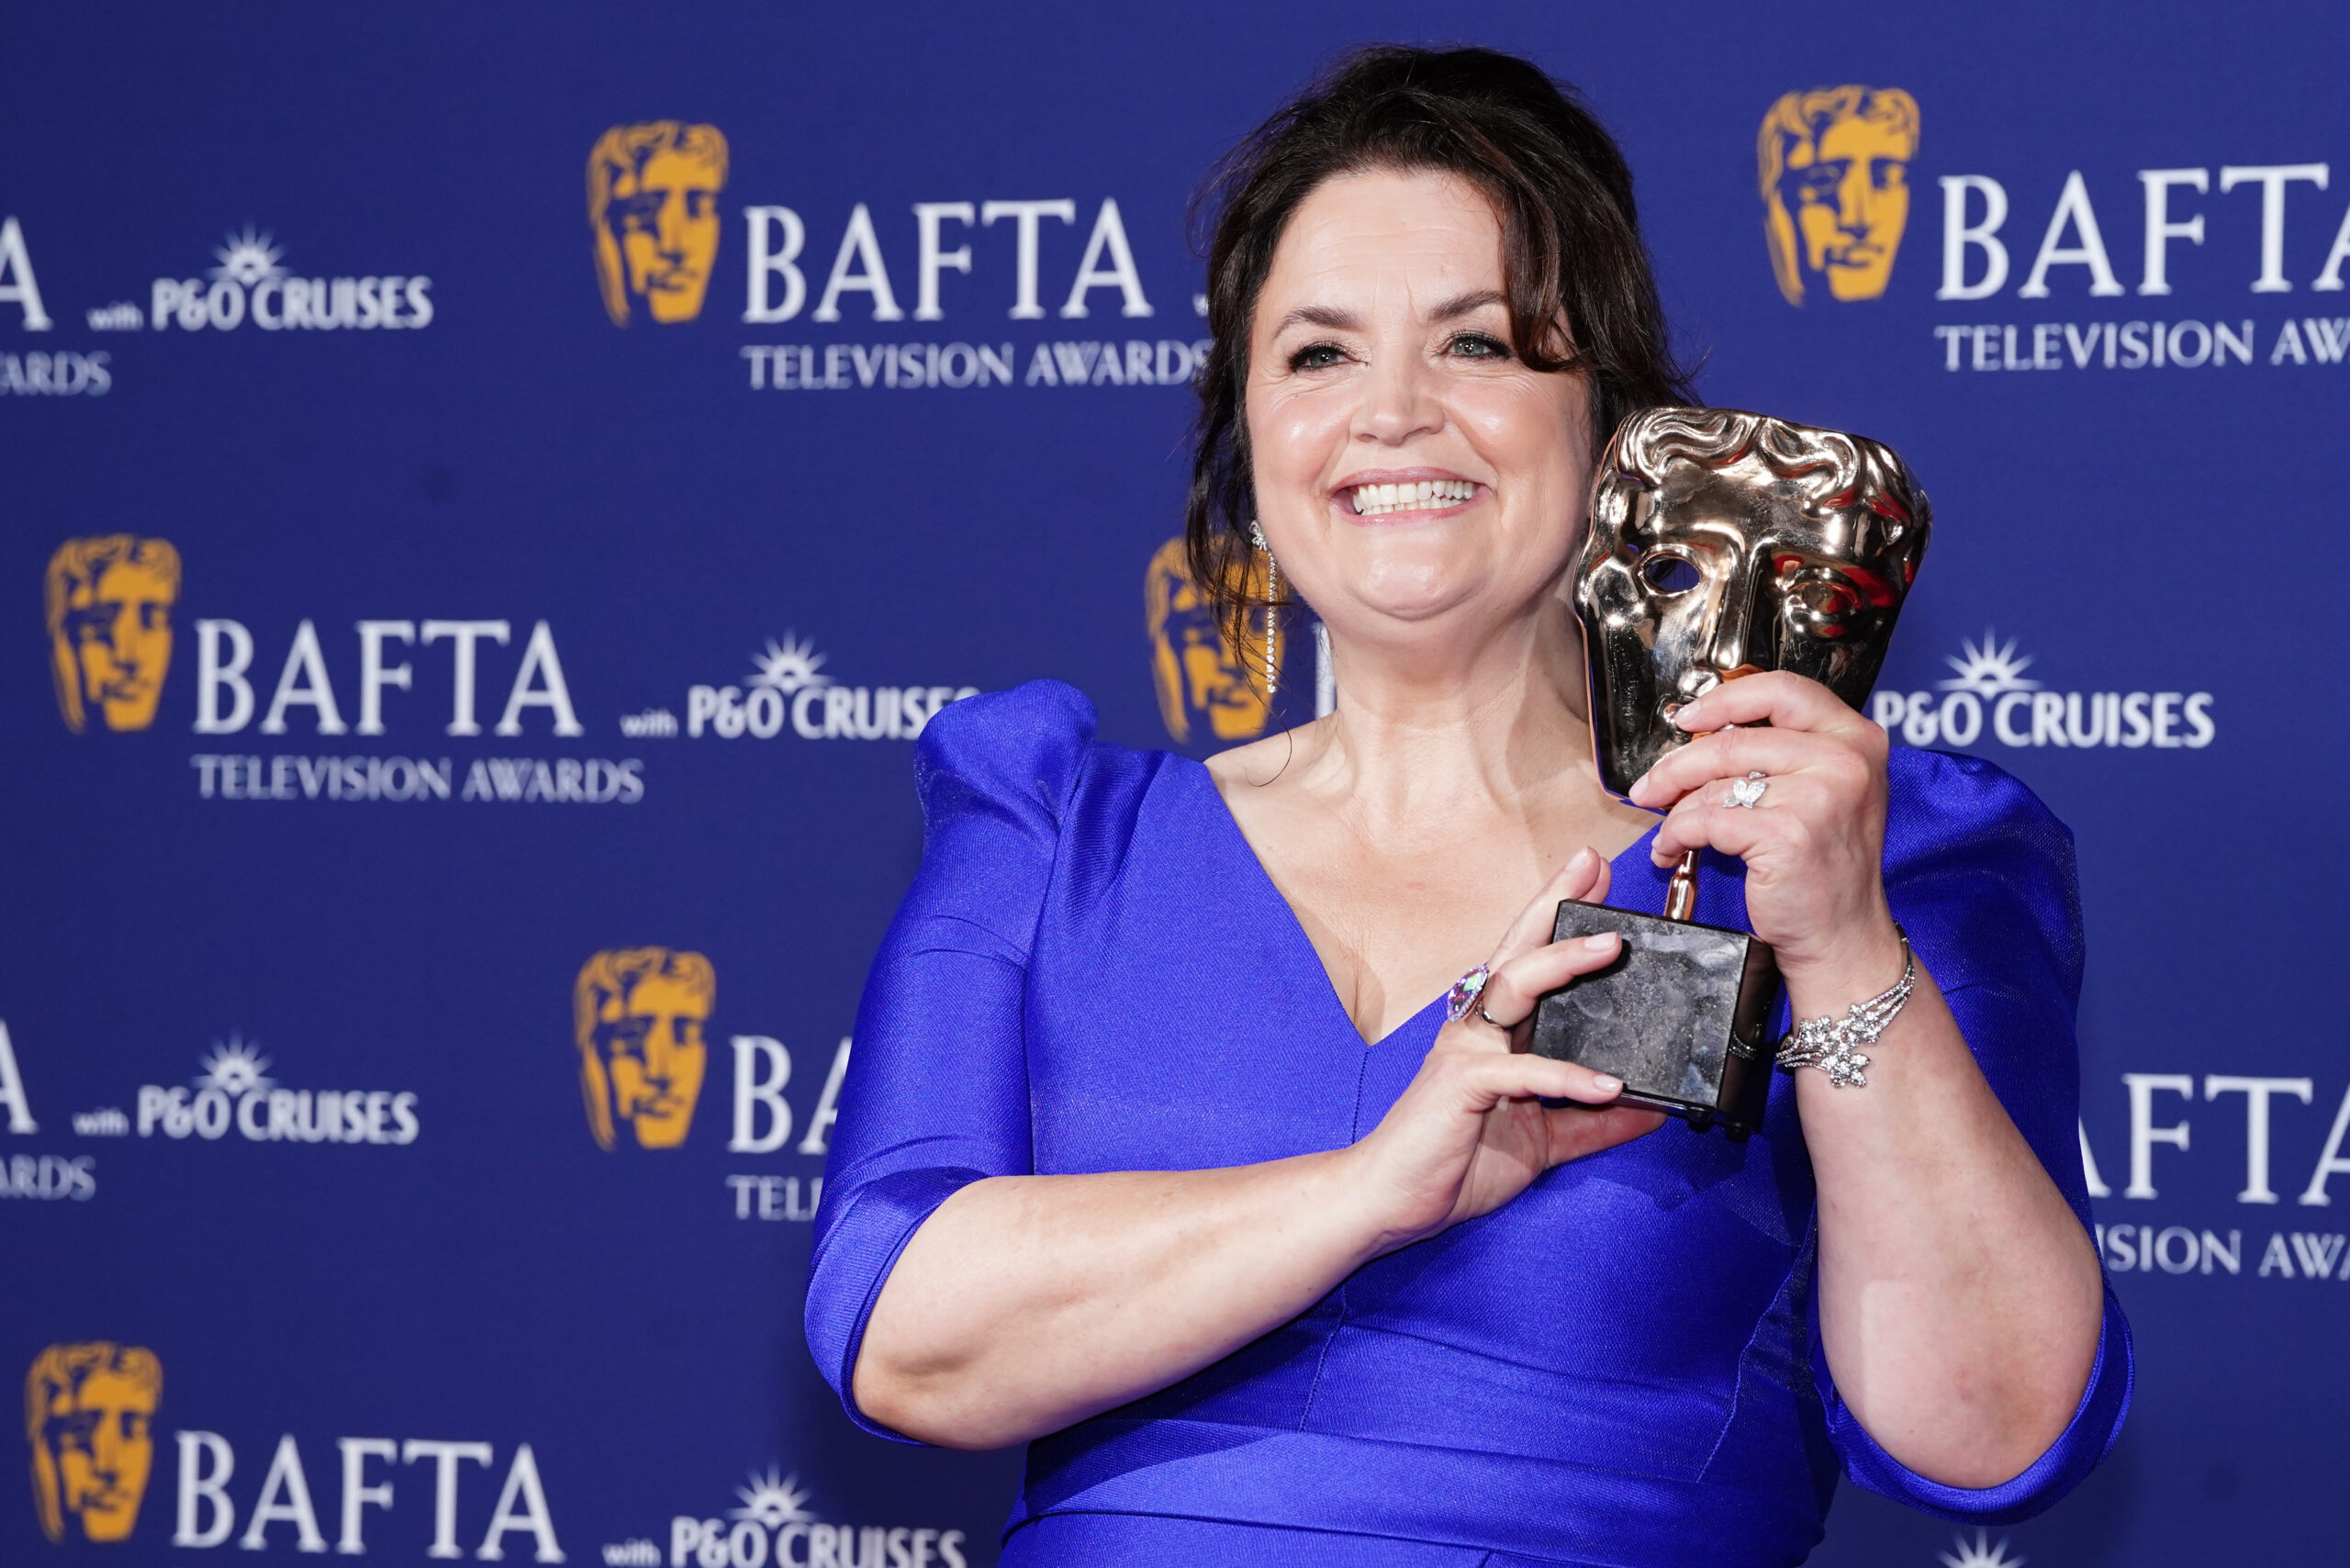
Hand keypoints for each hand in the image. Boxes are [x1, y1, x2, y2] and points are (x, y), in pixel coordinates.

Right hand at [1345, 847, 1664, 1252]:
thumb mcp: (1544, 1141)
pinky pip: (1521, 1071)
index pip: (1531, 962)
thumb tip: (1651, 1109)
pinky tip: (1608, 1084)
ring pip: (1513, 988)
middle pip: (1519, 952)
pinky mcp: (1461, 1084)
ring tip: (1610, 946)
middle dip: (1555, 904)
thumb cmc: (1454, 1163)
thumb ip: (1591, 1122)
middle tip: (1593, 865)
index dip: (1562, 920)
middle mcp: (1476, 1028)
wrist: (1393, 1201)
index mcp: (1493, 1033)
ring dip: (1562, 962)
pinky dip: (1566, 1077)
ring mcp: (1465, 1050)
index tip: (1597, 879)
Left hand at [1624, 671, 1901, 986]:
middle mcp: (1844, 760)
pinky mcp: (1786, 834)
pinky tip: (1672, 849)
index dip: (1724, 699)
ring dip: (1675, 807)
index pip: (1781, 689)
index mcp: (1856, 738)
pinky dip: (1676, 835)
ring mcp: (1818, 796)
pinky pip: (1705, 821)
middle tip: (1650, 785)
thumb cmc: (1827, 866)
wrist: (1843, 934)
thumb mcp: (1827, 790)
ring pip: (1715, 783)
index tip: (1688, 717)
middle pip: (1733, 740)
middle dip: (1677, 765)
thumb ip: (1787, 752)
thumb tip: (1705, 732)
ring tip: (1665, 825)